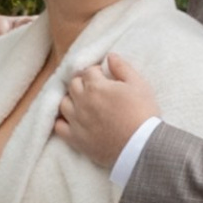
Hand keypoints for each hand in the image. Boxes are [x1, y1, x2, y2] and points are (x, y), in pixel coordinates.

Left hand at [57, 53, 161, 168]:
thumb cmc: (143, 113)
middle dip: (83, 83)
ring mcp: (77, 121)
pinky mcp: (76, 139)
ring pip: (63, 103)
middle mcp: (82, 102)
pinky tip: (72, 121)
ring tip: (83, 103)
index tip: (104, 77)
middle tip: (95, 89)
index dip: (97, 72)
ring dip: (71, 100)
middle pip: (73, 84)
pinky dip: (63, 122)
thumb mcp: (139, 85)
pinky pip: (59, 127)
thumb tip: (110, 56)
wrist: (141, 146)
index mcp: (96, 86)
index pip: (89, 71)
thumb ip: (123, 68)